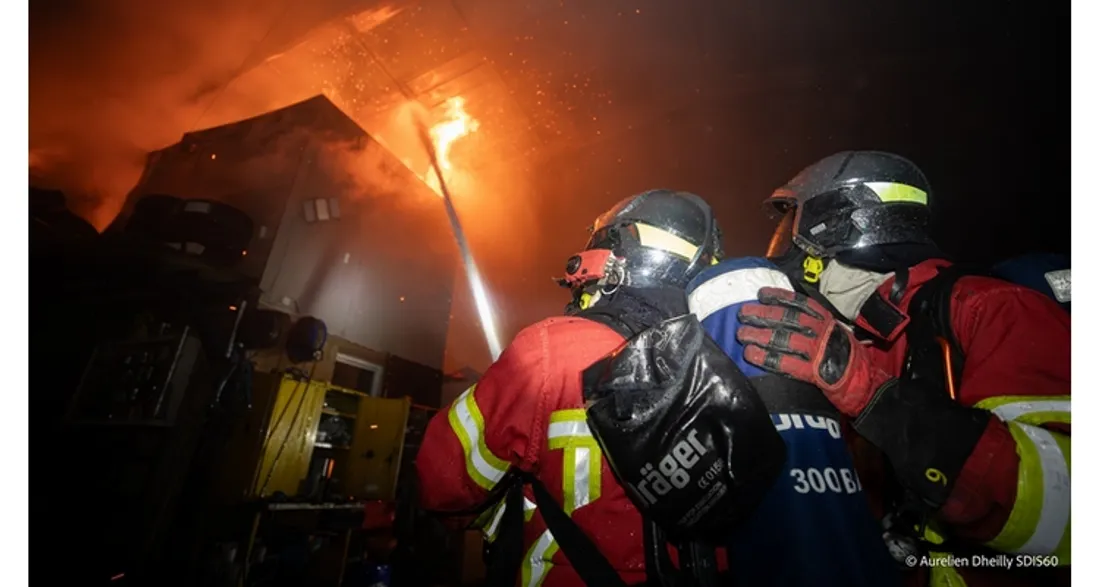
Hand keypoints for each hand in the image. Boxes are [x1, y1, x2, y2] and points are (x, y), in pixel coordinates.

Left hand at [736, 287, 890, 416]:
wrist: (866, 383)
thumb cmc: (845, 356)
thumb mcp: (833, 332)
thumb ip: (813, 323)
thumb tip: (784, 311)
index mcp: (826, 320)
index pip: (800, 303)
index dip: (779, 296)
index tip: (760, 293)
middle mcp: (822, 331)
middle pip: (787, 318)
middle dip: (762, 314)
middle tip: (742, 313)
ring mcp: (818, 351)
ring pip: (783, 338)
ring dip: (759, 335)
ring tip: (742, 334)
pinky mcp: (815, 372)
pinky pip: (786, 363)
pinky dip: (767, 358)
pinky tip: (751, 355)